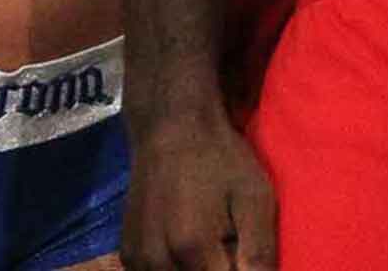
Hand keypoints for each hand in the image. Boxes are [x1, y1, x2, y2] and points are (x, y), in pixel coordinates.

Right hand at [124, 113, 277, 270]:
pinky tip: (192, 247)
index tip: (243, 255)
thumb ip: (259, 250)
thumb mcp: (254, 197)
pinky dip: (177, 269)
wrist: (171, 129)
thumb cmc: (220, 160)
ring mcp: (136, 259)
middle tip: (230, 244)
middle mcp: (156, 261)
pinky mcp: (128, 254)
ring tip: (213, 245)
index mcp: (190, 248)